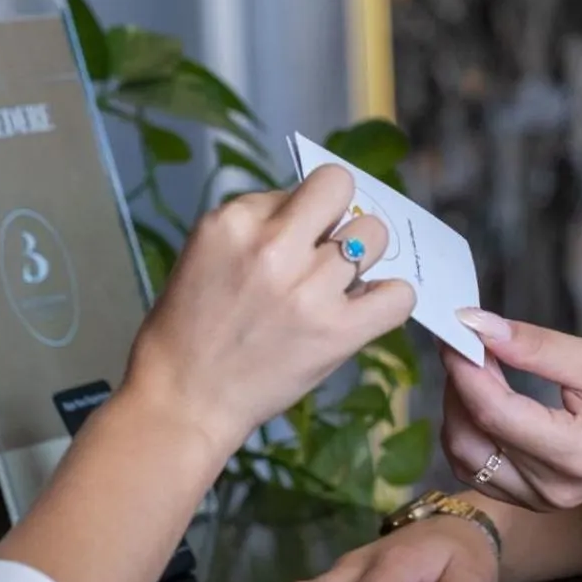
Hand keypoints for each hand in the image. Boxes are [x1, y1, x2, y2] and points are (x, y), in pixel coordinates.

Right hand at [121, 166, 414, 466]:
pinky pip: (399, 295)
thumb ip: (260, 222)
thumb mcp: (208, 249)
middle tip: (324, 250)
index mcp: (234, 221)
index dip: (302, 210)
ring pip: (375, 234)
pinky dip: (389, 298)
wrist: (183, 398)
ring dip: (362, 256)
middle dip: (338, 214)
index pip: (301, 184)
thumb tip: (317, 212)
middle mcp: (275, 245)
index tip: (292, 238)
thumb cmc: (189, 323)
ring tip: (338, 283)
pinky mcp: (337, 331)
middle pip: (340, 186)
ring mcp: (310, 288)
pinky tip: (366, 308)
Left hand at [439, 311, 581, 510]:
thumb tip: (475, 323)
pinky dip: (472, 432)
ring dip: (458, 411)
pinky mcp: (539, 500)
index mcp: (571, 454)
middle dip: (456, 389)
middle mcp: (551, 489)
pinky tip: (483, 397)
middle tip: (462, 343)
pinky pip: (484, 470)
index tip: (452, 329)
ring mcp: (543, 501)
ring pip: (469, 461)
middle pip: (471, 441)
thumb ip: (534, 345)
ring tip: (471, 367)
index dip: (464, 369)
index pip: (494, 413)